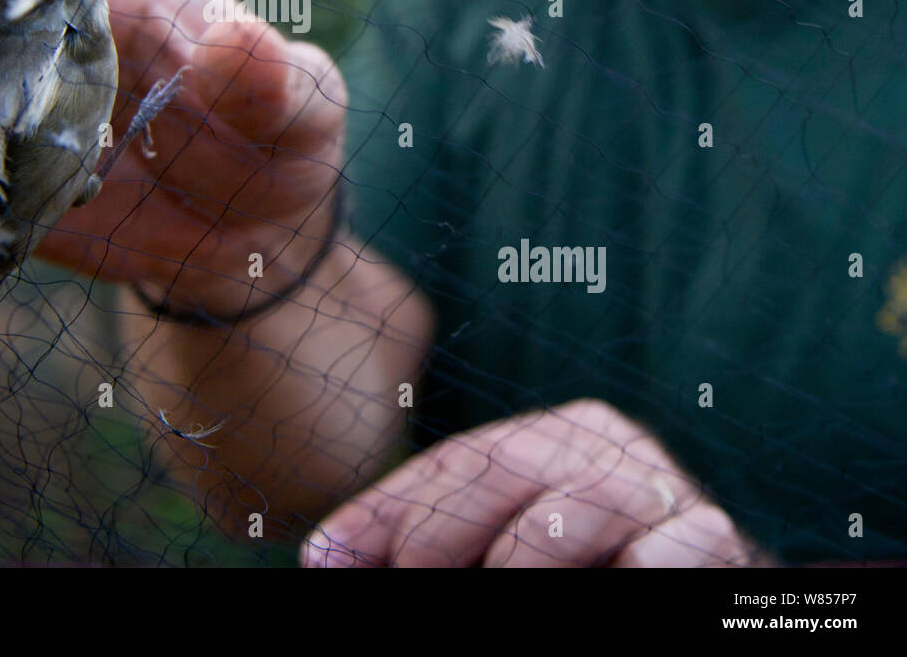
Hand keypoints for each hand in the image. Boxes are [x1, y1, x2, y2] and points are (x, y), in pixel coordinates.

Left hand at [300, 398, 762, 566]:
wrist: (702, 583)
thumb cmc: (592, 572)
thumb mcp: (508, 546)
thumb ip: (440, 543)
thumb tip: (327, 557)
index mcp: (554, 436)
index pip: (455, 462)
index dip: (386, 509)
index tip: (326, 557)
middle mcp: (606, 446)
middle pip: (503, 470)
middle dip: (435, 532)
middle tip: (403, 585)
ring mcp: (659, 487)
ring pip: (572, 513)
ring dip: (516, 566)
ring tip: (488, 603)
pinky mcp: (713, 538)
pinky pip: (668, 549)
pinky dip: (631, 573)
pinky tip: (607, 586)